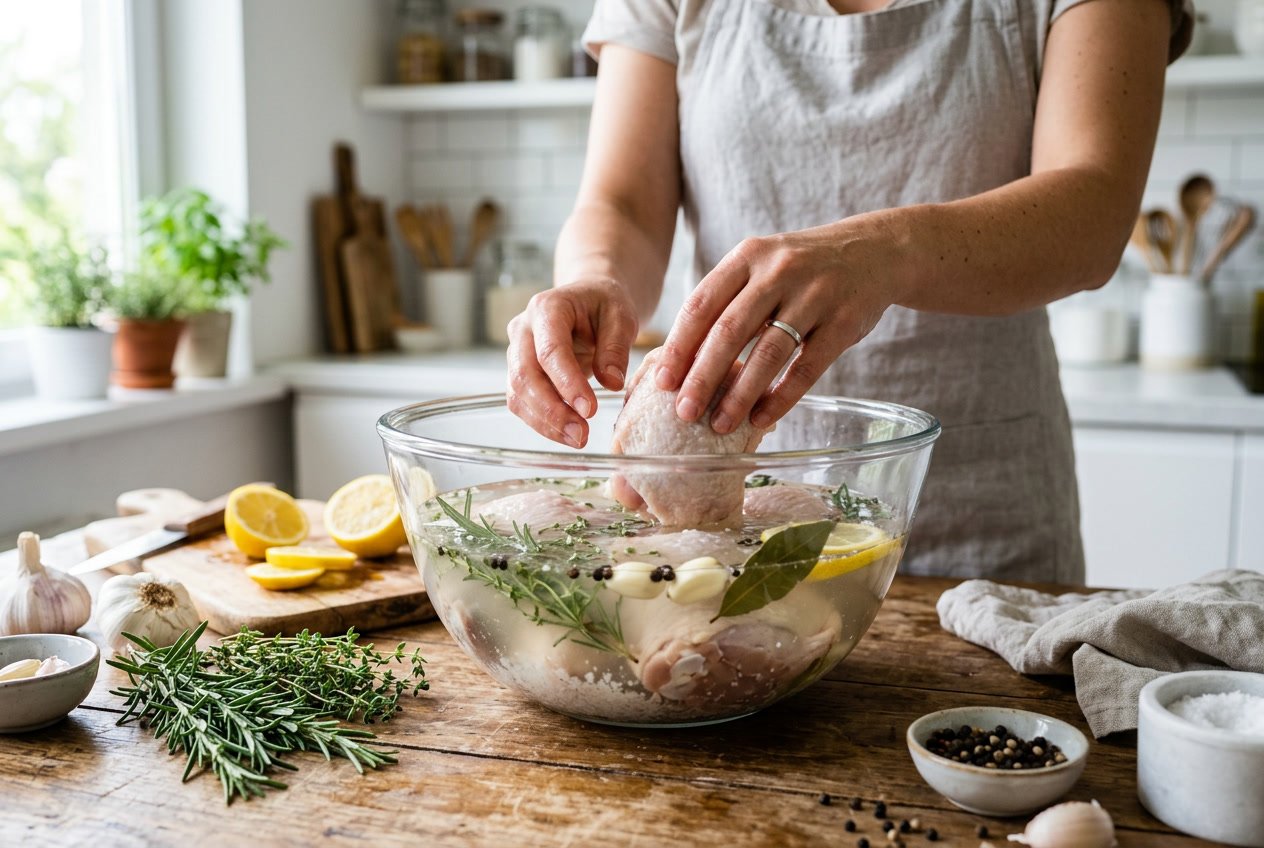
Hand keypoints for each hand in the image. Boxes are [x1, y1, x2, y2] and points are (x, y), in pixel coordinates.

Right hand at [505, 278, 637, 447]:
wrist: (589, 301)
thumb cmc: (604, 305)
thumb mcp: (621, 317)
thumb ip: (616, 347)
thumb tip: (611, 383)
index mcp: (547, 308)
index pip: (550, 351)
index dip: (567, 383)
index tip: (590, 410)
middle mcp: (523, 329)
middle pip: (525, 375)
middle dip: (552, 410)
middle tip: (581, 434)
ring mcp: (516, 351)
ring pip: (518, 393)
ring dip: (545, 422)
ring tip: (578, 439)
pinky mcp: (519, 372)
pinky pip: (521, 402)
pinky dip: (542, 422)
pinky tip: (567, 433)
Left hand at [654, 218, 902, 432]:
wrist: (876, 251)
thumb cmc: (803, 269)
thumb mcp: (762, 266)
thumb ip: (727, 301)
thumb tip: (682, 359)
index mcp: (748, 257)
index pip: (702, 304)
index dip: (679, 346)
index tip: (661, 382)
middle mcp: (779, 271)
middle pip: (730, 331)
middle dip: (702, 376)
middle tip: (683, 412)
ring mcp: (815, 296)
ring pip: (768, 353)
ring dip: (739, 394)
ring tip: (719, 424)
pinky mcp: (844, 322)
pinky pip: (807, 368)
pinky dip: (781, 398)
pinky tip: (761, 419)